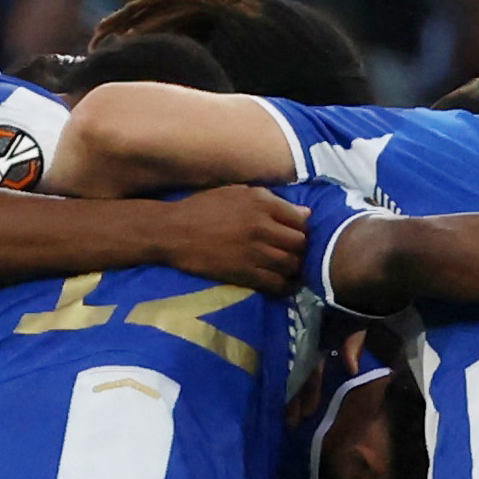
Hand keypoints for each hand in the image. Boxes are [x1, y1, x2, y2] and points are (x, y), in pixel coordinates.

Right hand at [147, 186, 316, 296]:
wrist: (173, 231)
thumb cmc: (203, 207)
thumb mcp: (237, 193)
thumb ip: (272, 200)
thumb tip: (306, 214)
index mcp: (262, 202)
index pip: (301, 219)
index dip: (303, 229)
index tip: (298, 236)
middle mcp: (262, 226)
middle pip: (300, 243)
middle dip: (302, 250)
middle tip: (296, 254)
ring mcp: (254, 251)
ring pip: (292, 264)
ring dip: (295, 268)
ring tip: (291, 269)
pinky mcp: (244, 273)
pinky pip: (276, 283)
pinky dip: (285, 286)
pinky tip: (284, 285)